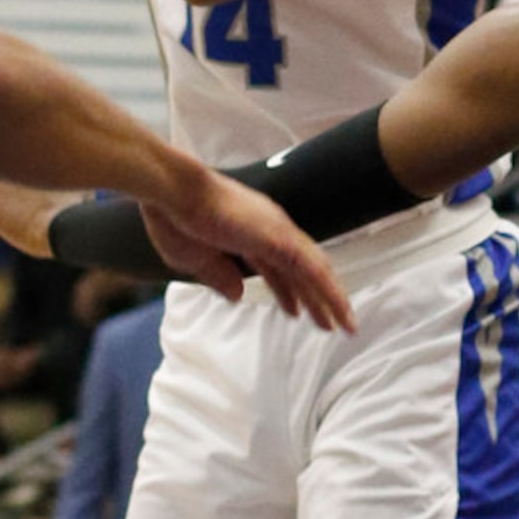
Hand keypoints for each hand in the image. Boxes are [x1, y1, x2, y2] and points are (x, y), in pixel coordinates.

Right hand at [144, 171, 354, 332]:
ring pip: (314, 270)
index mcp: (246, 231)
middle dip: (315, 296)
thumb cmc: (174, 218)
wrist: (174, 192)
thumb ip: (219, 276)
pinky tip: (339, 312)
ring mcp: (276, 231)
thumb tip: (237, 295)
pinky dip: (329, 293)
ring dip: (331, 298)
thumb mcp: (196, 259)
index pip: (275, 265)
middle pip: (300, 268)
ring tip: (345, 325)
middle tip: (329, 322)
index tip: (295, 311)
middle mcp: (267, 228)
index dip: (286, 289)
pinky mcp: (279, 240)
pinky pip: (313, 271)